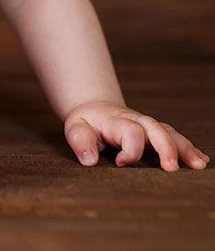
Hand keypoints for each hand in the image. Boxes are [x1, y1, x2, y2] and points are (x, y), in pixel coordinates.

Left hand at [64, 100, 209, 170]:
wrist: (94, 108)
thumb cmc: (86, 122)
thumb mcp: (76, 128)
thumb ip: (81, 142)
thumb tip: (89, 160)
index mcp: (116, 121)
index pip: (130, 132)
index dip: (130, 150)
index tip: (121, 164)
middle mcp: (135, 121)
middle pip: (155, 128)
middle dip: (165, 147)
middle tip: (171, 168)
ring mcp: (147, 126)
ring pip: (168, 133)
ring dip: (183, 148)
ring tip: (198, 164)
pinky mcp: (155, 133)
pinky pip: (173, 137)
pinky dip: (187, 148)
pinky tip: (200, 160)